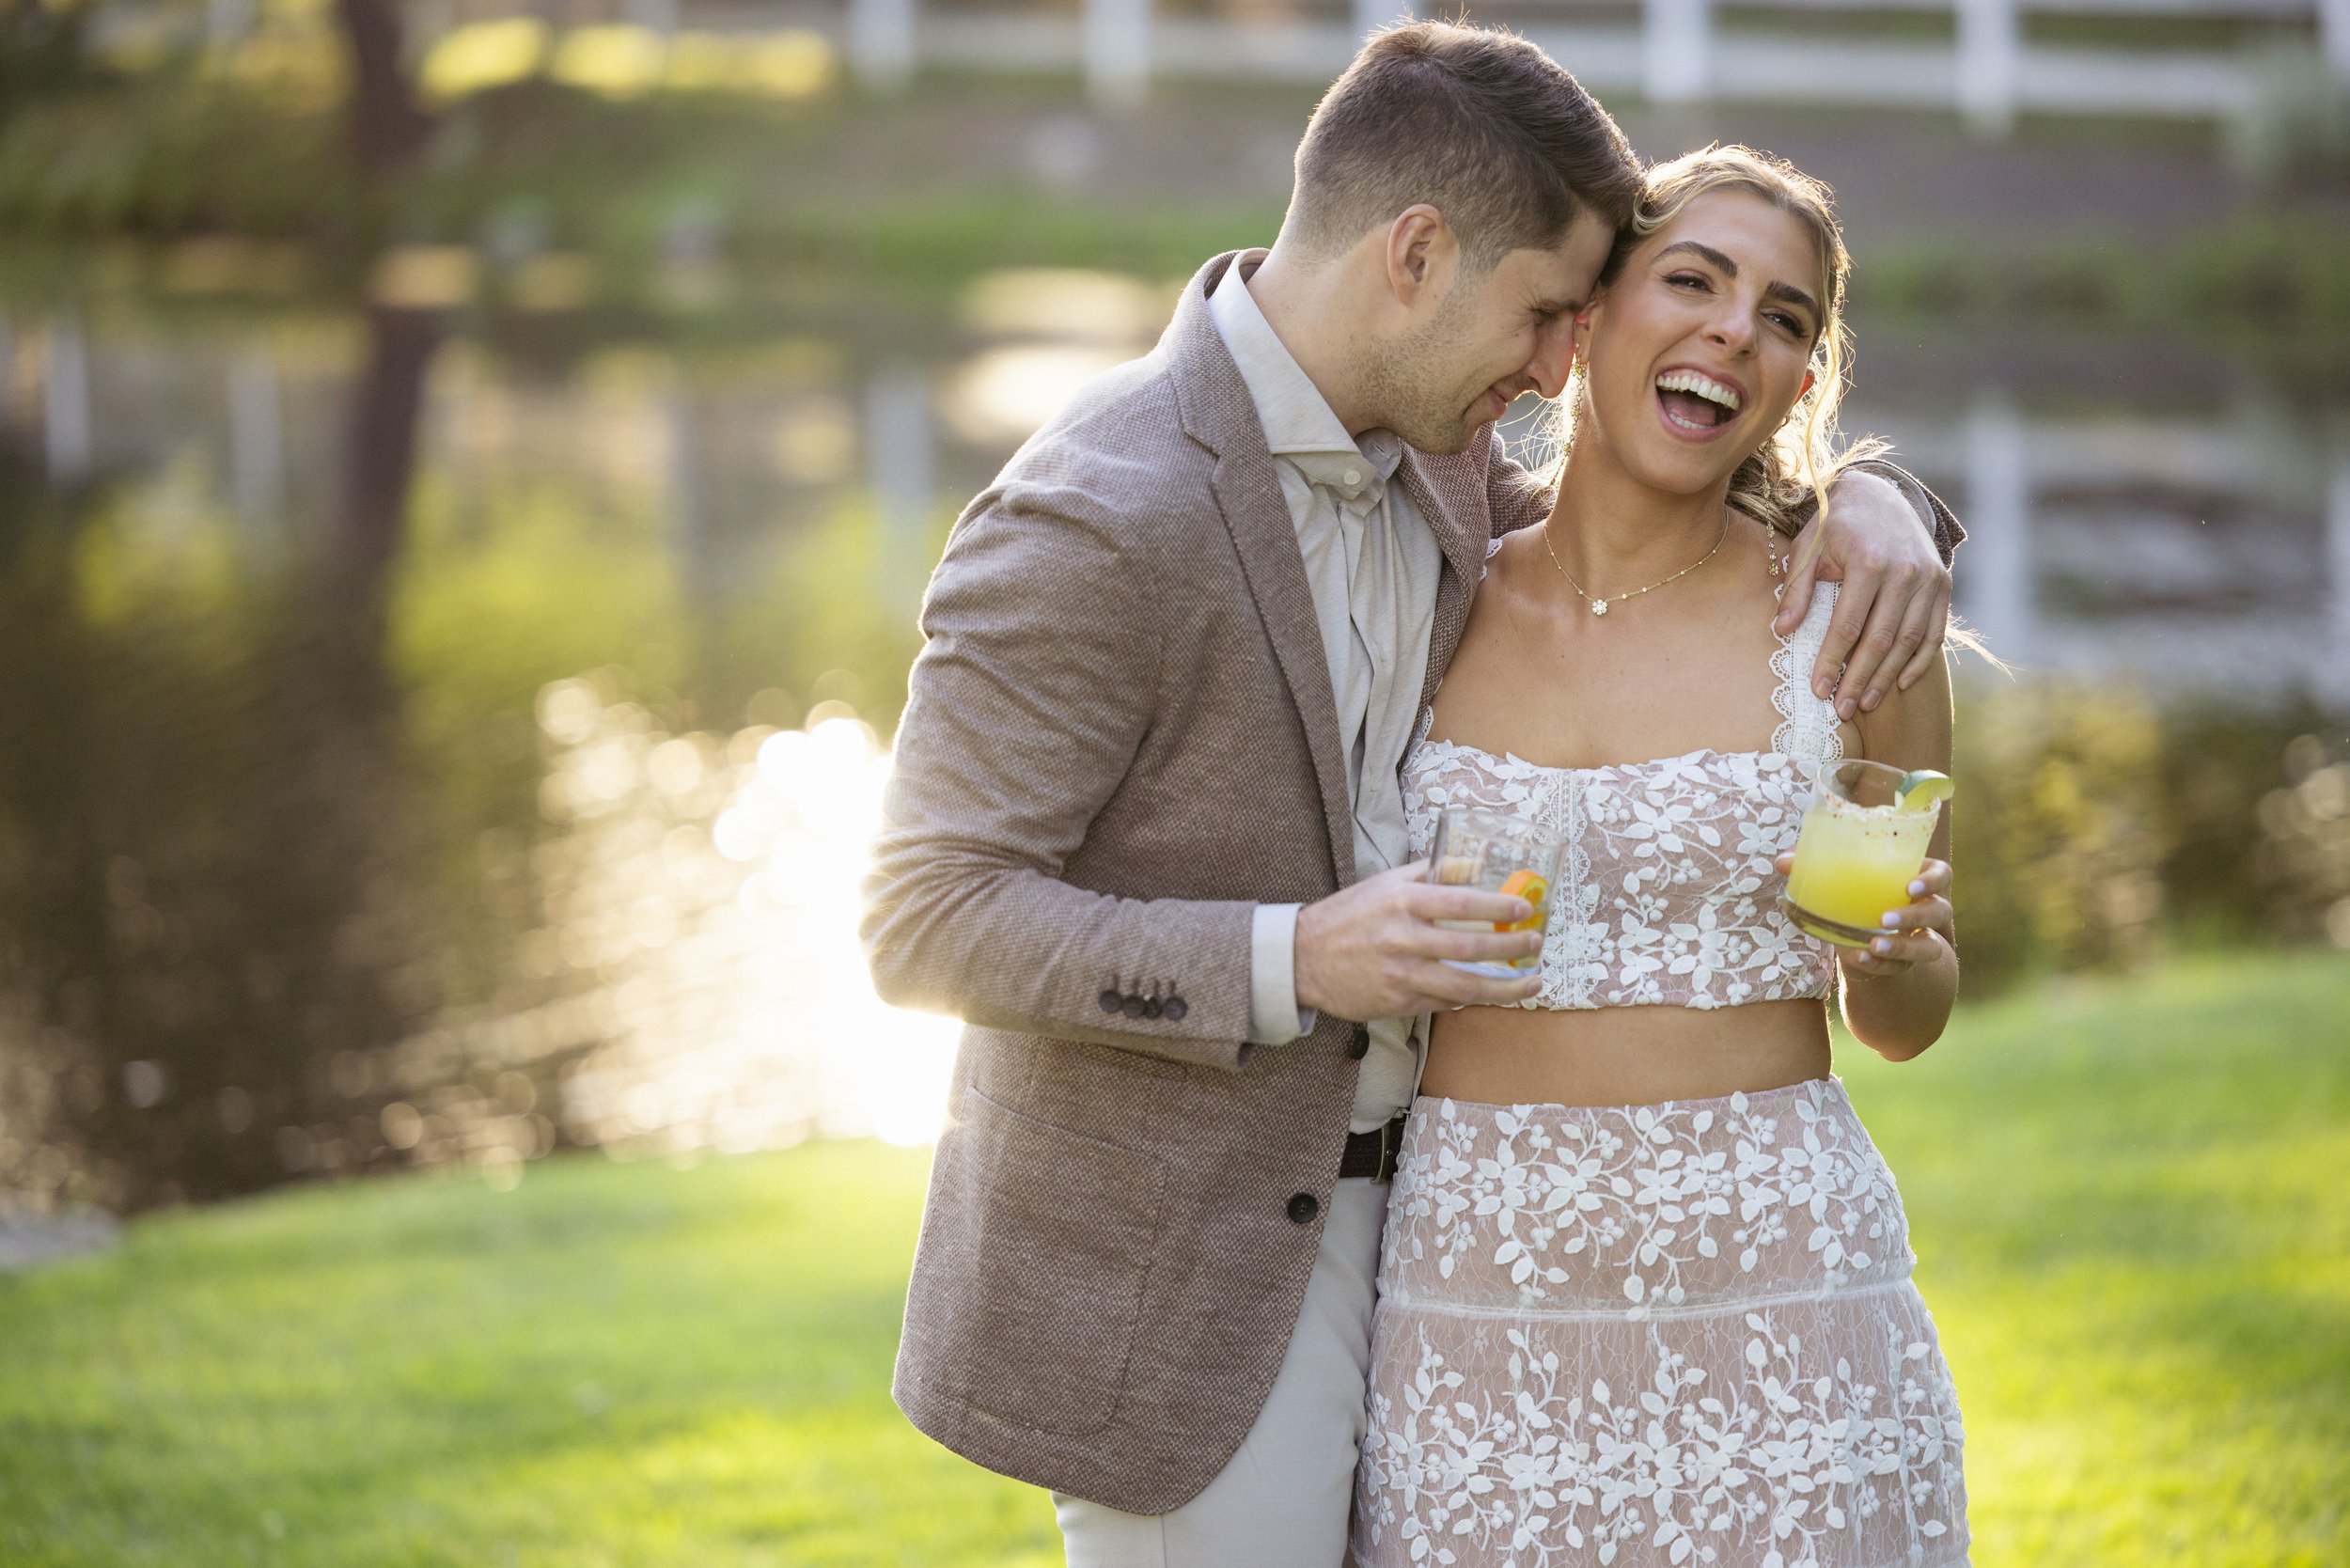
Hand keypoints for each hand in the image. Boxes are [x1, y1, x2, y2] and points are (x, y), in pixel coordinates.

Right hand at [1294, 860, 1543, 1020]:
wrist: (1304, 957)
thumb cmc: (1349, 916)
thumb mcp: (1386, 883)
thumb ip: (1432, 873)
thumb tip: (1477, 866)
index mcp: (1402, 902)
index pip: (1461, 903)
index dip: (1499, 906)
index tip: (1526, 909)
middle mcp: (1403, 939)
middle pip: (1471, 947)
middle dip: (1512, 947)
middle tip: (1536, 944)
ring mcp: (1400, 975)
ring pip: (1464, 987)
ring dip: (1505, 988)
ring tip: (1532, 983)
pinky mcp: (1396, 1003)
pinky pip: (1442, 1004)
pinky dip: (1468, 999)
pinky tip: (1487, 993)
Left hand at [1772, 469, 1950, 722]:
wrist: (1882, 494)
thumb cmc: (1837, 525)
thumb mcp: (1808, 548)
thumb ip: (1797, 590)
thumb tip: (1782, 630)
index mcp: (1869, 562)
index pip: (1848, 625)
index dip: (1832, 661)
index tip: (1819, 690)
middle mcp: (1905, 571)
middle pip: (1881, 639)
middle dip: (1859, 678)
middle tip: (1842, 709)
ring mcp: (1929, 579)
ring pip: (1909, 640)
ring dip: (1887, 676)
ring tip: (1864, 702)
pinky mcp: (1943, 585)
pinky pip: (1934, 632)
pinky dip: (1919, 661)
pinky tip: (1900, 683)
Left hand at [1776, 853, 1952, 977]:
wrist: (1856, 932)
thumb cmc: (1852, 892)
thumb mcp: (1838, 876)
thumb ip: (1811, 866)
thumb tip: (1781, 862)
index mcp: (1916, 877)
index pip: (1942, 874)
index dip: (1932, 879)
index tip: (1911, 885)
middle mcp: (1926, 908)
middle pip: (1939, 911)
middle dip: (1915, 916)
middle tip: (1885, 919)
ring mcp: (1920, 938)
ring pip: (1929, 947)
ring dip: (1903, 947)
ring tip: (1875, 946)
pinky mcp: (1905, 962)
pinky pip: (1900, 967)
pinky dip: (1880, 965)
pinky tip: (1860, 959)